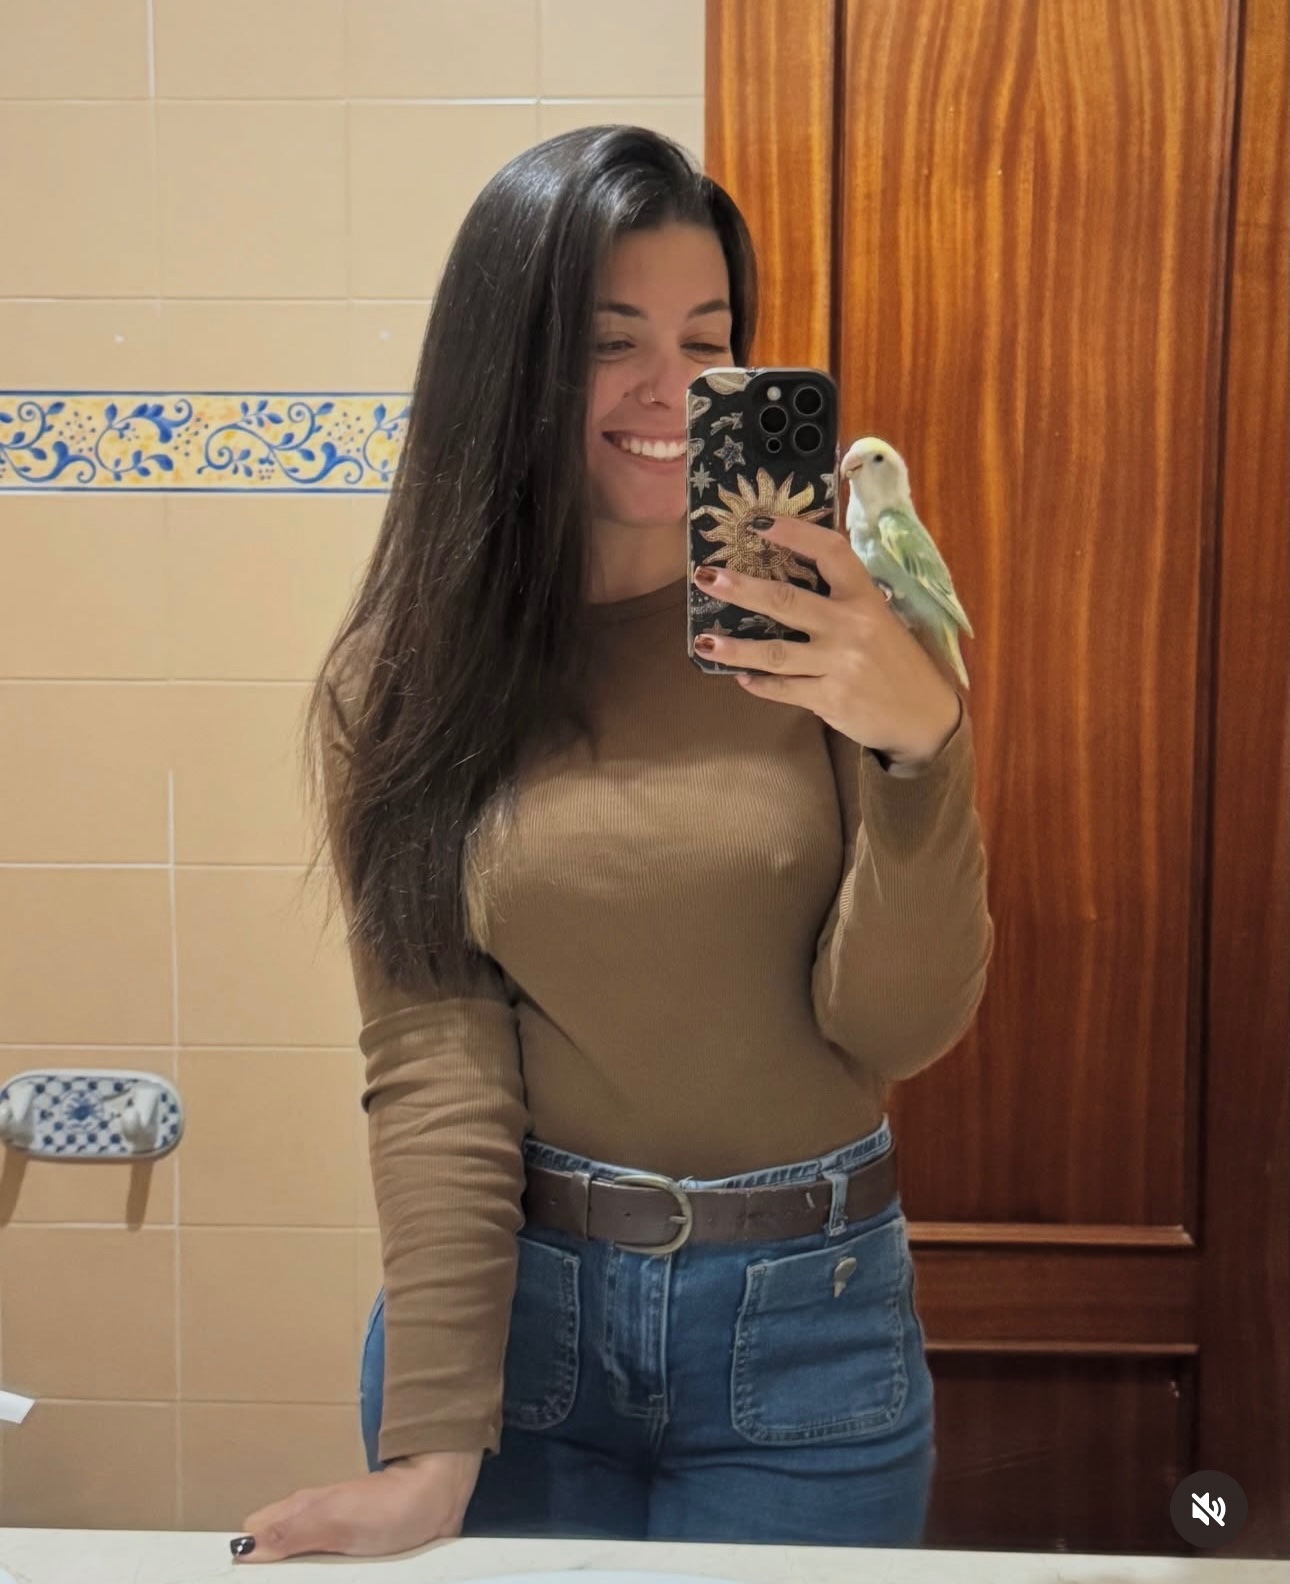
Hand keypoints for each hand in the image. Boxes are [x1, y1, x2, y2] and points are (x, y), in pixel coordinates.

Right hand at [232, 1448, 482, 1562]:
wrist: (437, 1499)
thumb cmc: (389, 1506)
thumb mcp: (337, 1521)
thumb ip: (293, 1531)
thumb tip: (245, 1548)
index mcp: (298, 1511)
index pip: (251, 1537)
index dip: (243, 1559)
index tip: (239, 1579)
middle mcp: (309, 1524)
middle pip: (274, 1560)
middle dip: (273, 1575)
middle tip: (292, 1582)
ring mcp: (330, 1541)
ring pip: (300, 1570)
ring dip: (303, 1578)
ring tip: (315, 1582)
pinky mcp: (351, 1557)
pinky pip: (328, 1574)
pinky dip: (328, 1579)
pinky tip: (336, 1583)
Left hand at [693, 516, 962, 767]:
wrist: (923, 716)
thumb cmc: (897, 660)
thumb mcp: (882, 618)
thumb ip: (843, 597)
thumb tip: (792, 570)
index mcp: (866, 597)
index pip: (830, 552)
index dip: (794, 534)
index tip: (759, 523)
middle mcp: (852, 627)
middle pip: (787, 601)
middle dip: (743, 589)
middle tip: (707, 577)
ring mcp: (840, 664)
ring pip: (776, 653)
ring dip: (735, 648)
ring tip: (704, 642)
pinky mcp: (831, 698)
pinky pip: (784, 689)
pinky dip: (760, 684)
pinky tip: (740, 677)